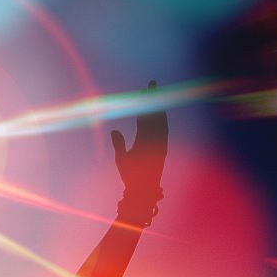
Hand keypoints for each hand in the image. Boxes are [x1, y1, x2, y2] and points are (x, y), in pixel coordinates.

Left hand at [110, 80, 167, 204]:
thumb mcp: (121, 157)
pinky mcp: (160, 151)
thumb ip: (119, 143)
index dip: (145, 104)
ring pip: (158, 121)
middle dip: (153, 100)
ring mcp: (157, 145)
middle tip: (152, 84)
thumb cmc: (130, 177)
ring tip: (154, 93)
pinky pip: (161, 133)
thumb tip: (114, 130)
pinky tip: (158, 110)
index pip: (145, 118)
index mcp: (144, 140)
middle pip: (154, 115)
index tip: (144, 91)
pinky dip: (161, 122)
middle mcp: (153, 140)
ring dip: (157, 107)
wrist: (138, 192)